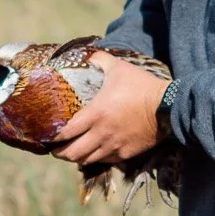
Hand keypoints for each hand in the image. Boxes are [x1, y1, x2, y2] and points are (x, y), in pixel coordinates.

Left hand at [53, 53, 167, 167]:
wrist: (168, 106)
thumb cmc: (141, 86)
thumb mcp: (118, 68)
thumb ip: (100, 60)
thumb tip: (88, 54)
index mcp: (95, 114)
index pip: (66, 132)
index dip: (53, 137)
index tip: (47, 136)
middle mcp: (101, 134)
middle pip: (72, 153)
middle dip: (60, 153)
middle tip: (55, 149)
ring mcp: (114, 146)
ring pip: (87, 160)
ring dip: (77, 158)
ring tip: (71, 153)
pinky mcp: (126, 154)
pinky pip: (105, 161)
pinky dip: (96, 159)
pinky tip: (93, 153)